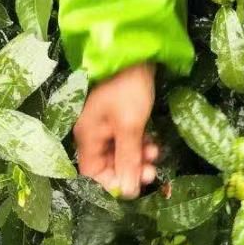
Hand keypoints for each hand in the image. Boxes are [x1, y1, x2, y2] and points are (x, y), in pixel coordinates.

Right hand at [73, 62, 159, 198]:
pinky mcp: (119, 114)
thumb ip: (127, 159)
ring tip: (156, 154)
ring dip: (138, 157)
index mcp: (87, 136)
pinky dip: (140, 143)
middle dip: (130, 170)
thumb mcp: (130, 126)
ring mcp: (105, 122)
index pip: (92, 173)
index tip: (134, 186)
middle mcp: (92, 132)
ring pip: (120, 152)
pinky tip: (154, 142)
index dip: (112, 184)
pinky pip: (127, 138)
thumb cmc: (128, 89)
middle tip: (153, 172)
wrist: (135, 53)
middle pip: (108, 163)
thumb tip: (126, 191)